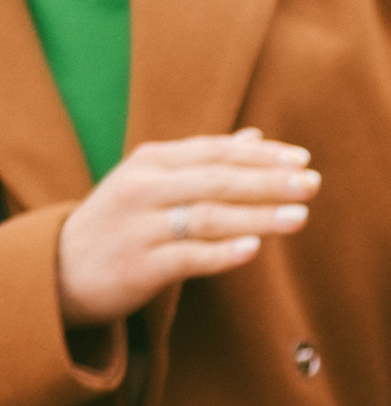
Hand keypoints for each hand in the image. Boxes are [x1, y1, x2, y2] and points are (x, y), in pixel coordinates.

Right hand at [56, 131, 319, 329]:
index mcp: (152, 162)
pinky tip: (254, 249)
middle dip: (268, 181)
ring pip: (208, 217)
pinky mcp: (140, 266)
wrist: (63, 268)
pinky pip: (188, 257)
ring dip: (257, 216)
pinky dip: (221, 252)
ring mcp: (141, 227)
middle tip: (312, 184)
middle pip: (217, 181)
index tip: (303, 159)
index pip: (215, 152)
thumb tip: (257, 138)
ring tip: (300, 217)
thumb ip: (205, 161)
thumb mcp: (155, 181)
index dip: (261, 155)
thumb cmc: (123, 221)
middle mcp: (145, 188)